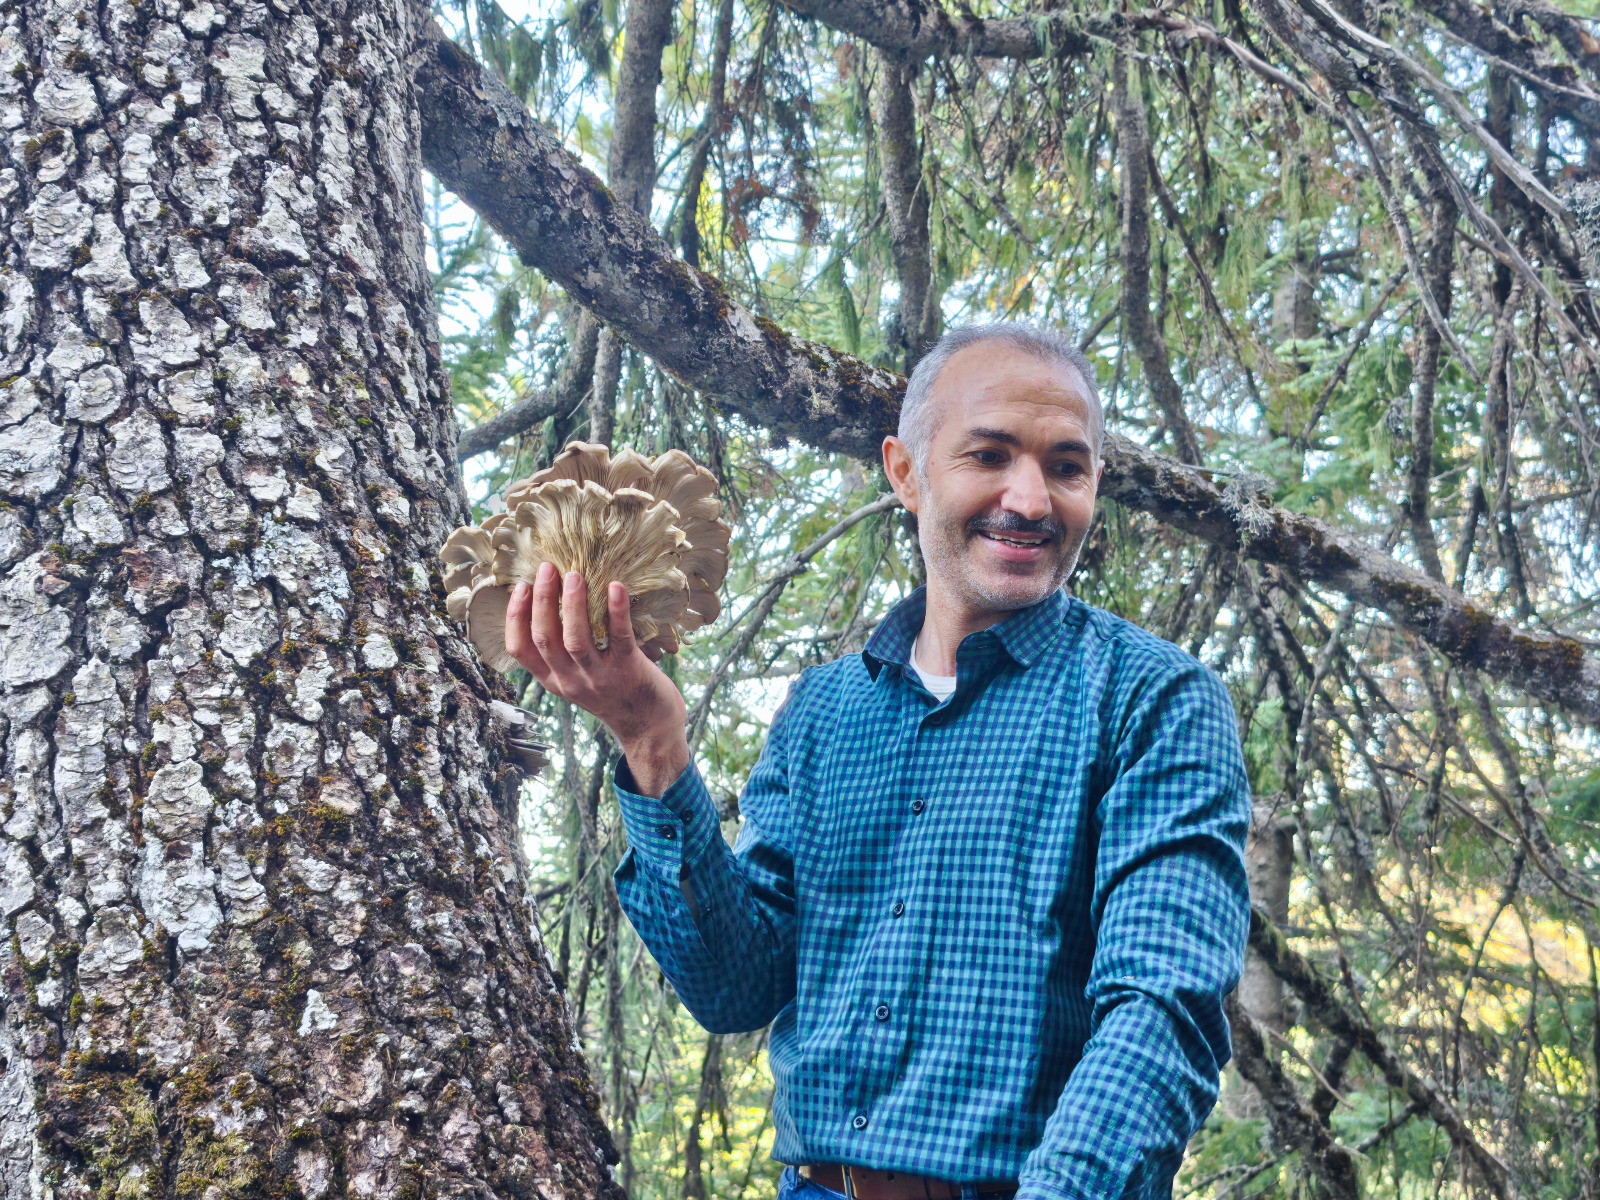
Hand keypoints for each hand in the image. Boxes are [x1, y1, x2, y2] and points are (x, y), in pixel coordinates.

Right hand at [504, 562, 690, 797]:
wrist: (650, 726)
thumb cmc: (614, 692)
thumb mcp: (578, 678)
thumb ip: (564, 651)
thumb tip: (557, 598)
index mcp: (554, 680)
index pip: (520, 650)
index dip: (515, 617)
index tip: (521, 587)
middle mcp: (571, 681)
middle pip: (545, 639)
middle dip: (543, 601)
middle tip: (547, 568)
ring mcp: (599, 678)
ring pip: (576, 641)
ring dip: (573, 605)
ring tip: (574, 575)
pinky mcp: (629, 672)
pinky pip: (620, 639)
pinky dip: (617, 612)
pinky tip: (616, 588)